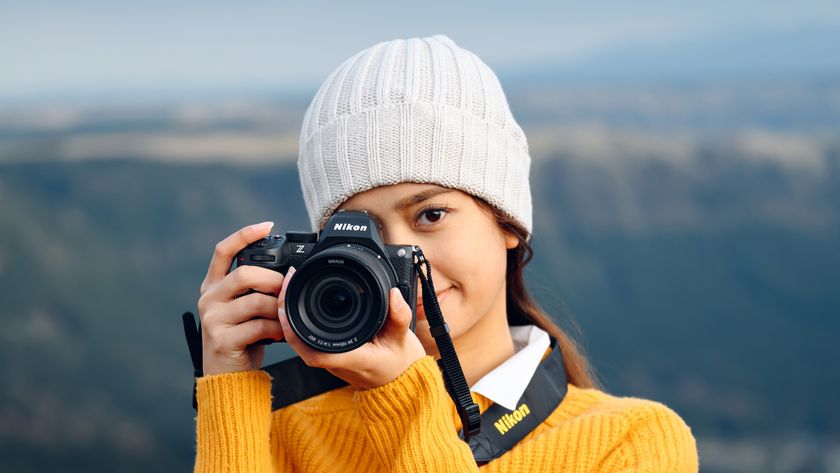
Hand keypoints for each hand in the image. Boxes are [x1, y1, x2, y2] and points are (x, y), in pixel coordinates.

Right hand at [197, 222, 286, 375]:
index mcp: (213, 286)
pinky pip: (259, 326)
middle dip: (272, 280)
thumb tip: (288, 275)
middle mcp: (209, 299)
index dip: (244, 235)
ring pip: (255, 301)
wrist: (229, 377)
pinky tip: (281, 333)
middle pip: (244, 274)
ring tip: (285, 317)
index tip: (267, 225)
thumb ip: (256, 290)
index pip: (223, 251)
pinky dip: (276, 328)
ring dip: (278, 308)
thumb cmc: (242, 339)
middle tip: (286, 290)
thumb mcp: (245, 309)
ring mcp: (213, 319)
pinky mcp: (223, 339)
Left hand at [277, 266, 426, 389]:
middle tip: (288, 282)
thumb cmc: (400, 363)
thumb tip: (393, 294)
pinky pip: (308, 339)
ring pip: (301, 341)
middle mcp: (336, 361)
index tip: (286, 308)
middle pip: (300, 342)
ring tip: (290, 287)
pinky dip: (299, 320)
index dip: (294, 332)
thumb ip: (399, 317)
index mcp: (351, 359)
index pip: (314, 353)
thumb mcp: (403, 339)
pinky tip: (299, 303)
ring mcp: (332, 359)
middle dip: (287, 313)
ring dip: (291, 316)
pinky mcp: (331, 353)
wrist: (401, 381)